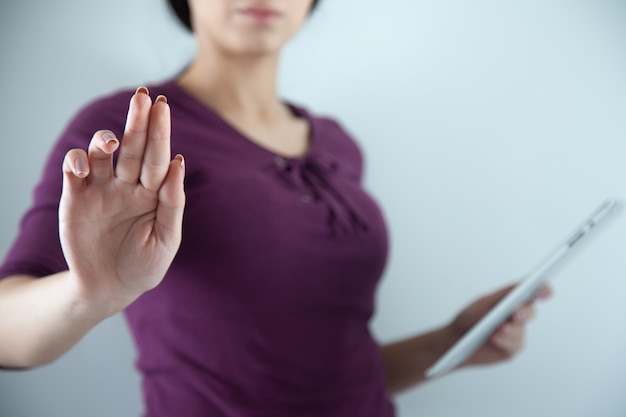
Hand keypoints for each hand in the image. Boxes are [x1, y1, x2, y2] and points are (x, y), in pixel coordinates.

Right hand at [59, 87, 184, 314]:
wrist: (108, 289)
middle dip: (138, 122)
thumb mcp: (166, 240)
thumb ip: (173, 203)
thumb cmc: (144, 266)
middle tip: (143, 97)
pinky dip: (76, 161)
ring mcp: (101, 189)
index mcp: (154, 193)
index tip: (163, 107)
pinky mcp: (76, 197)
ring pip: (102, 153)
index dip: (161, 132)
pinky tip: (82, 165)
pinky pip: (74, 171)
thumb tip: (178, 164)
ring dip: (105, 140)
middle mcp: (128, 185)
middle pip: (134, 147)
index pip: (159, 157)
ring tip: (112, 142)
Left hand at [447, 284, 552, 366]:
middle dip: (524, 313)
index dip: (543, 289)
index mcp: (512, 299)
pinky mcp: (512, 348)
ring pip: (521, 330)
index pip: (533, 291)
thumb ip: (504, 294)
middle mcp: (517, 315)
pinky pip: (515, 345)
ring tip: (496, 330)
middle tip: (516, 315)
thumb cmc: (470, 318)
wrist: (456, 340)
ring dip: (509, 331)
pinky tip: (494, 339)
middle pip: (530, 311)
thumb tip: (523, 288)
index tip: (545, 291)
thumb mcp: (484, 302)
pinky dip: (504, 341)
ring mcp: (517, 332)